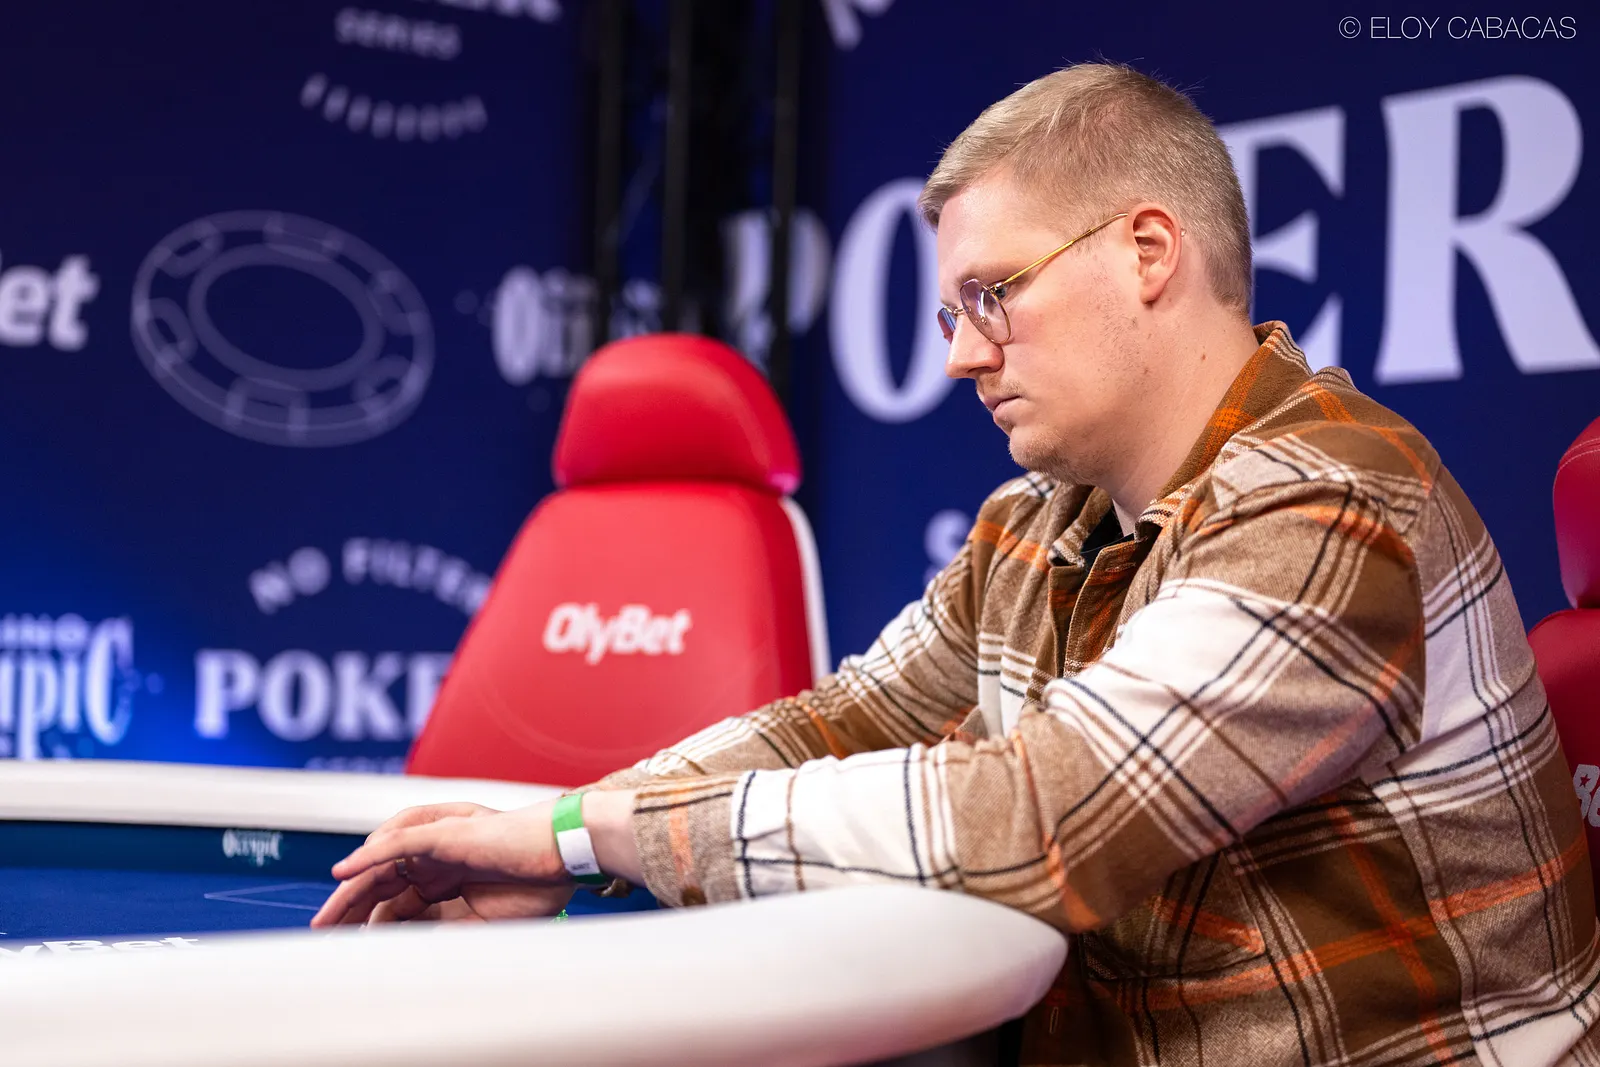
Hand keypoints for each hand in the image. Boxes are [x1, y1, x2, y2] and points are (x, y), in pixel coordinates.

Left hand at [310, 801, 574, 927]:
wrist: (565, 858)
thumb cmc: (537, 886)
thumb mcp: (481, 922)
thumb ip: (445, 931)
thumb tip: (407, 950)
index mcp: (445, 877)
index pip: (395, 901)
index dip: (370, 924)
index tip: (349, 949)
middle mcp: (436, 858)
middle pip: (379, 882)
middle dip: (348, 909)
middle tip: (320, 934)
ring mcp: (439, 843)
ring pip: (381, 863)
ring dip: (350, 891)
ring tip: (326, 918)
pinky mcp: (446, 833)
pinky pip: (398, 843)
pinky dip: (368, 856)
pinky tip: (344, 872)